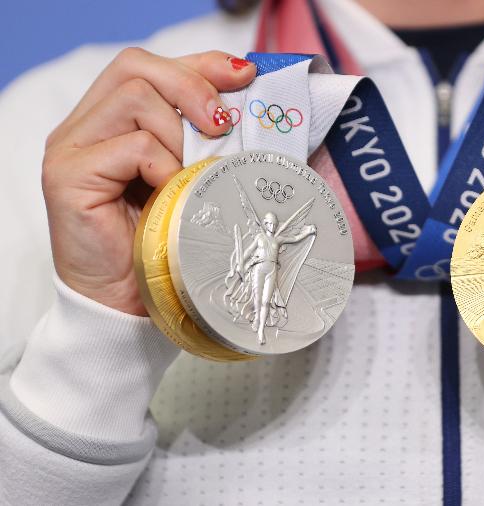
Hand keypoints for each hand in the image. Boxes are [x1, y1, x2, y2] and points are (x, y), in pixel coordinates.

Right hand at [42, 48, 255, 314]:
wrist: (127, 304)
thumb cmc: (163, 244)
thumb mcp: (193, 179)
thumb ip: (205, 141)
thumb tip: (250, 110)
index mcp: (112, 121)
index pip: (150, 66)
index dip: (200, 64)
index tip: (244, 76)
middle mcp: (85, 127)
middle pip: (137, 67)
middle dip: (193, 86)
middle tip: (223, 123)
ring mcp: (71, 148)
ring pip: (135, 98)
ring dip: (179, 133)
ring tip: (190, 173)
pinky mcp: (68, 176)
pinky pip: (131, 146)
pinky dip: (163, 165)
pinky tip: (170, 192)